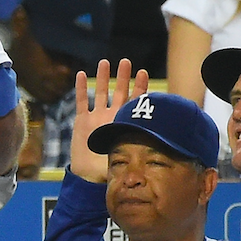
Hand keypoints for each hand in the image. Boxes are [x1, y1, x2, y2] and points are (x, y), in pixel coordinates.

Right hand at [70, 58, 148, 182]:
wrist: (90, 178)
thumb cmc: (112, 170)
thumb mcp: (128, 158)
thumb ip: (139, 151)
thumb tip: (160, 149)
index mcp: (125, 124)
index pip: (135, 102)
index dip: (139, 87)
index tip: (144, 72)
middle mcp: (112, 117)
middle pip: (119, 92)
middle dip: (122, 77)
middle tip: (126, 62)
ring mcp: (96, 118)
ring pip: (100, 93)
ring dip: (102, 78)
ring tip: (105, 62)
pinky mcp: (82, 121)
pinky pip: (81, 102)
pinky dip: (80, 88)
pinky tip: (80, 75)